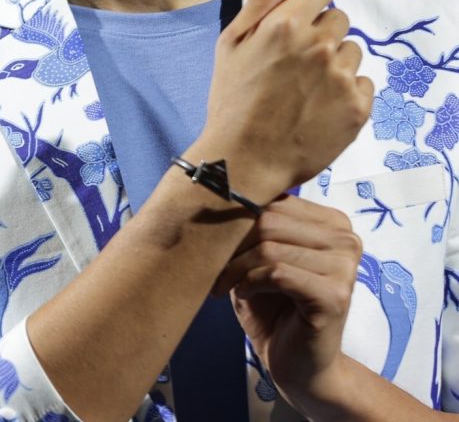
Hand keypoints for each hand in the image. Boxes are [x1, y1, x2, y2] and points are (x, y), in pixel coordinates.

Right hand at [194, 0, 372, 201]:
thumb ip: (263, 1)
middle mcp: (319, 45)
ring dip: (334, 63)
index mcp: (286, 24)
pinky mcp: (357, 107)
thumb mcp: (230, 43)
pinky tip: (321, 106)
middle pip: (339, 19)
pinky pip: (363, 83)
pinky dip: (347, 91)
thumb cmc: (231, 101)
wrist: (244, 161)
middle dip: (321, 32)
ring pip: (351, 51)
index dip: (312, 1)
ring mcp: (341, 77)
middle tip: (298, 62)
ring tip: (307, 89)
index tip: (303, 19)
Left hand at [218, 196, 360, 411]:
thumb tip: (222, 194)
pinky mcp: (334, 295)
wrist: (298, 367)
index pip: (277, 201)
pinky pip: (277, 273)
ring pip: (270, 247)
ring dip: (237, 267)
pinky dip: (250, 283)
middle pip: (271, 220)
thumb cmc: (276, 309)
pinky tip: (243, 295)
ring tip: (225, 284)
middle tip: (216, 268)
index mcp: (334, 222)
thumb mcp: (263, 257)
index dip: (239, 219)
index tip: (216, 242)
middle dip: (234, 244)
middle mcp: (346, 239)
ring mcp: (345, 267)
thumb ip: (256, 226)